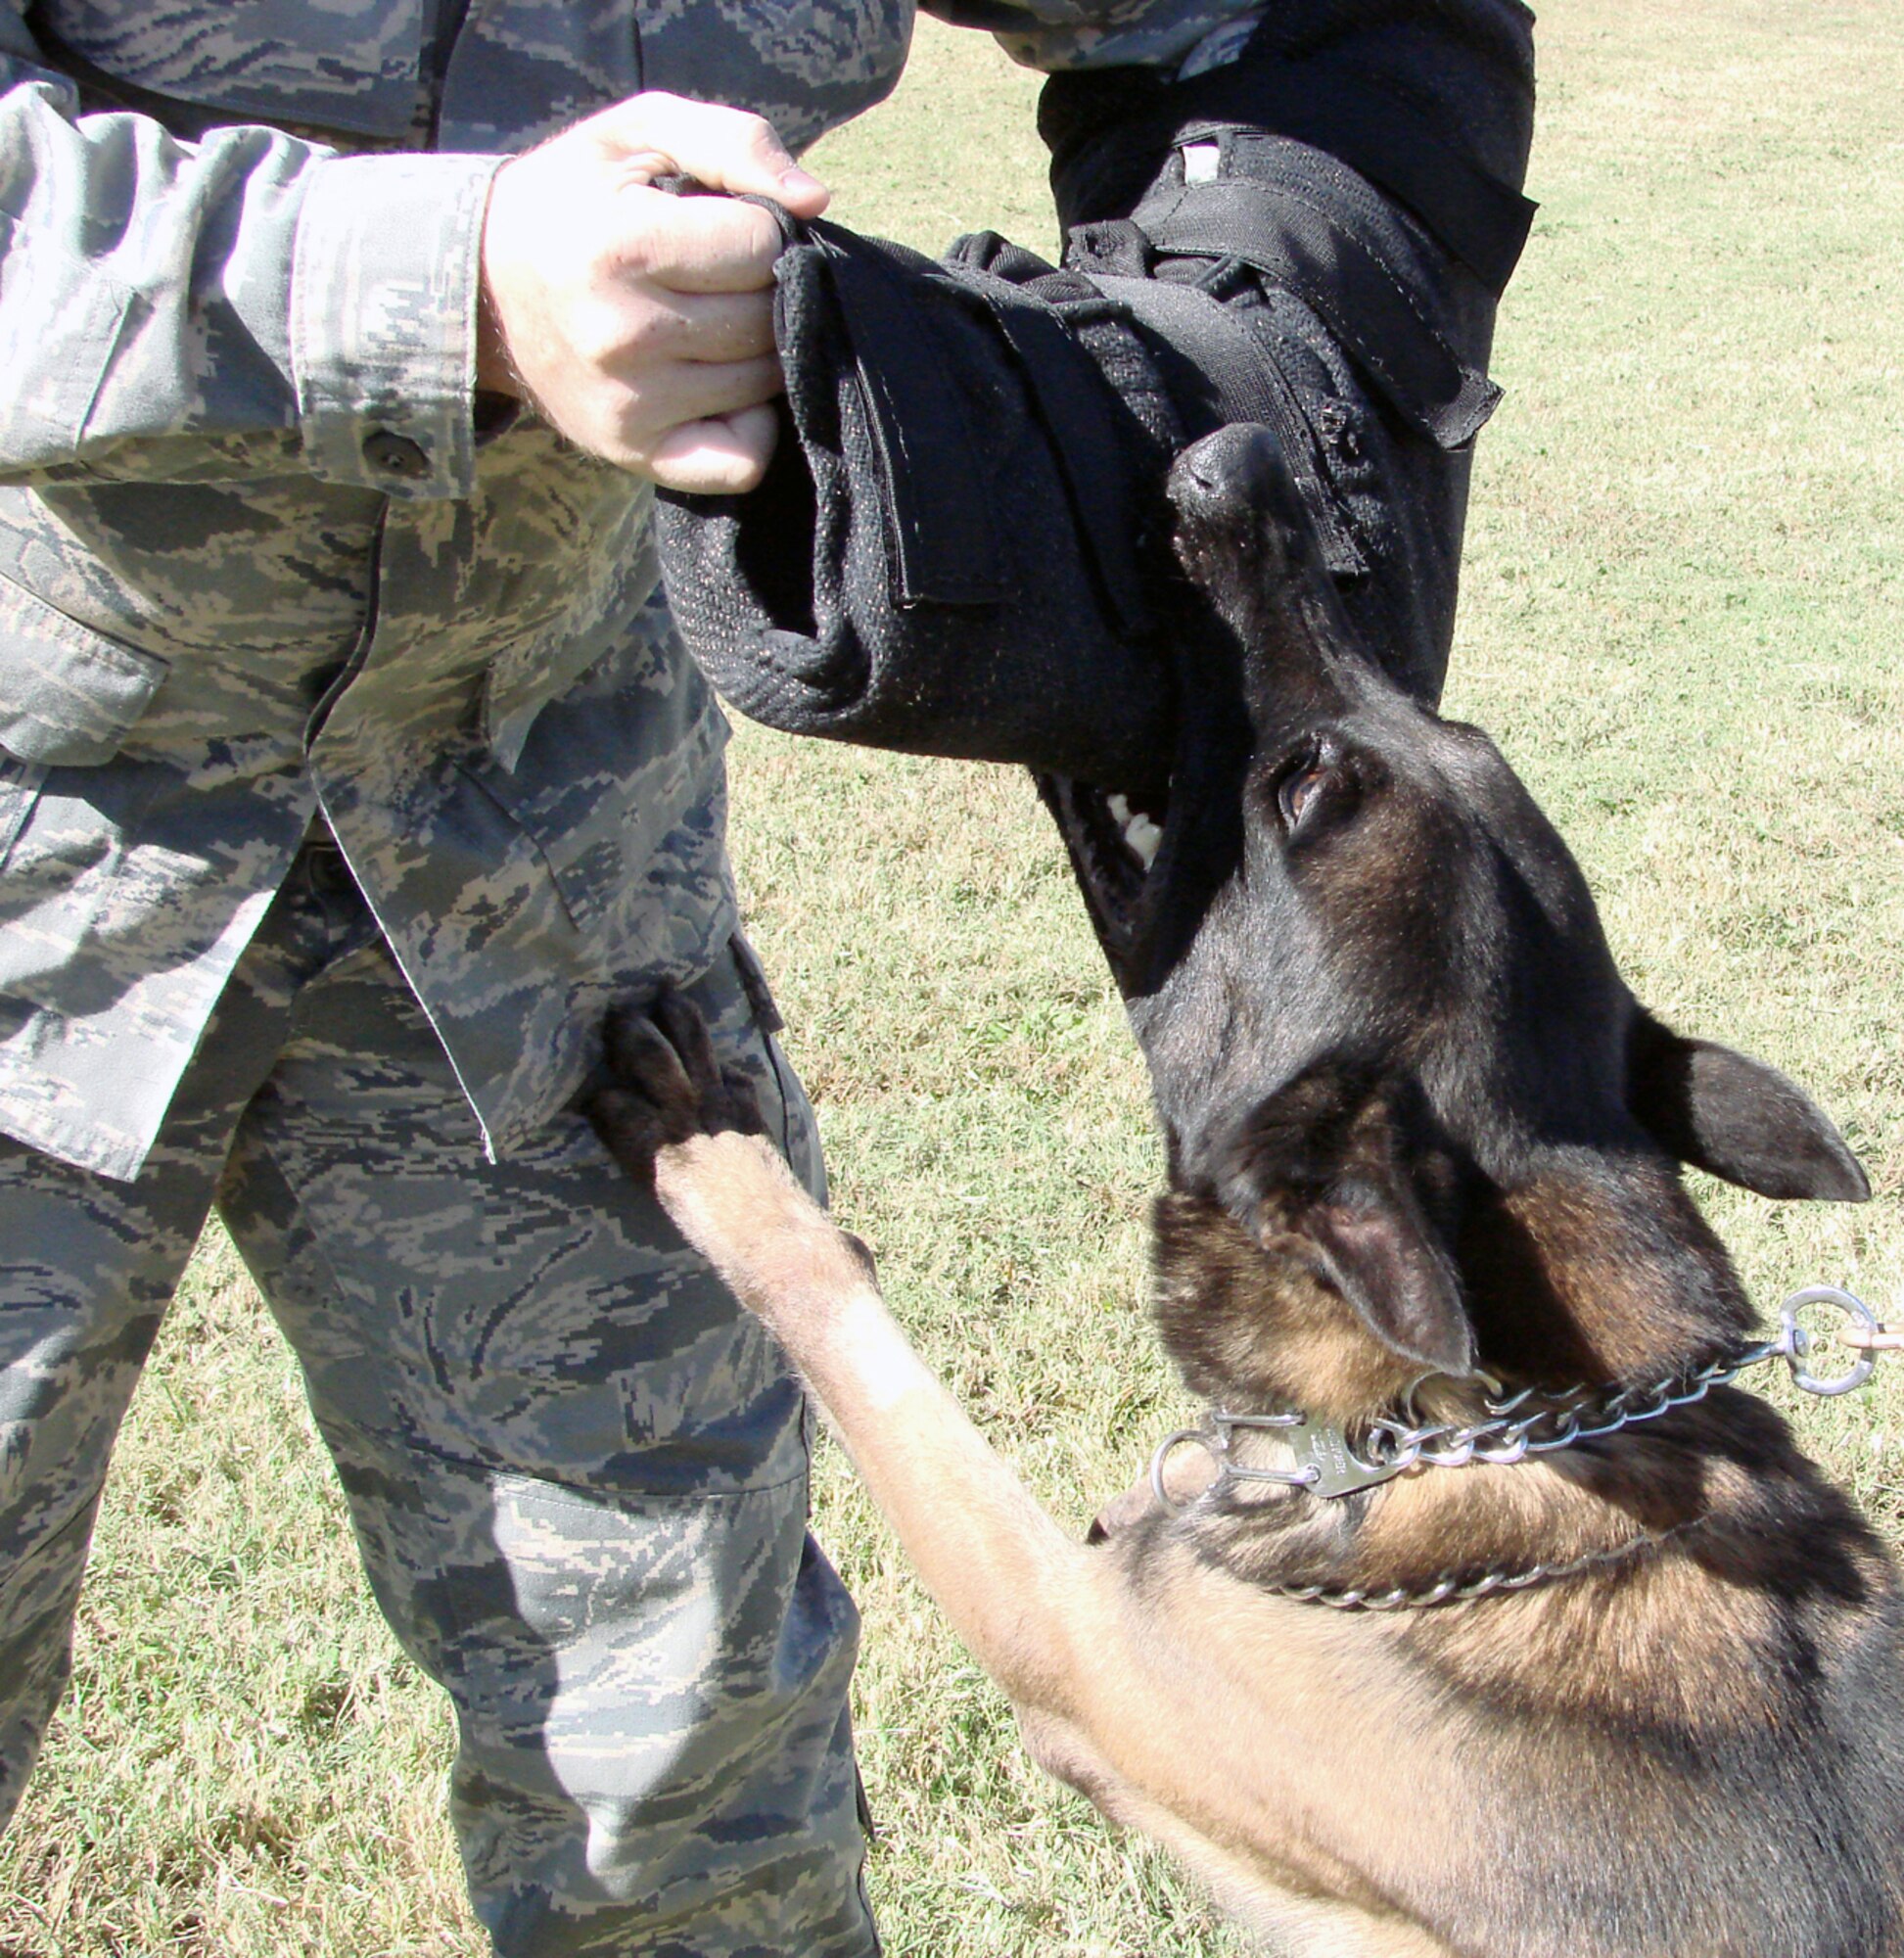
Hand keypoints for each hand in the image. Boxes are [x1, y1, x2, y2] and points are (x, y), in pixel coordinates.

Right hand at [478, 92, 829, 491]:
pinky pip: (742, 462)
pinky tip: (723, 390)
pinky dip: (752, 429)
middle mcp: (623, 335)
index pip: (760, 245)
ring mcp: (630, 404)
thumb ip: (733, 141)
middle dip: (763, 290)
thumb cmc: (579, 198)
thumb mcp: (642, 134)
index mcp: (622, 247)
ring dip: (759, 352)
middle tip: (719, 278)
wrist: (487, 284)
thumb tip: (813, 201)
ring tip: (712, 322)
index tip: (726, 226)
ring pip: (763, 382)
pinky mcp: (635, 453)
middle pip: (766, 318)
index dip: (760, 229)